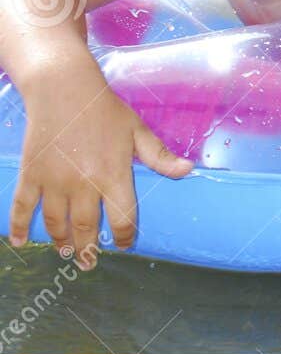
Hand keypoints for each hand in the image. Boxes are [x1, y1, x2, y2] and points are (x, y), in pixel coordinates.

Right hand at [9, 56, 191, 268]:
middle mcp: (83, 184)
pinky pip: (22, 207)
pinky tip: (20, 242)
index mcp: (113, 175)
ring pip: (55, 223)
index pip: (121, 217)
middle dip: (89, 248)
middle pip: (85, 227)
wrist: (64, 90)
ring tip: (66, 252)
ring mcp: (54, 182)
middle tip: (90, 262)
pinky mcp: (31, 175)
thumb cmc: (105, 110)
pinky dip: (18, 227)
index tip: (124, 244)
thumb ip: (160, 156)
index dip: (124, 236)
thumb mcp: (138, 131)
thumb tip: (189, 171)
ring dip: (60, 241)